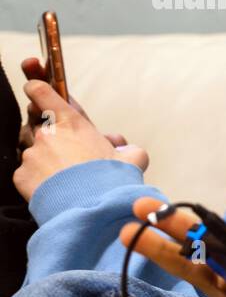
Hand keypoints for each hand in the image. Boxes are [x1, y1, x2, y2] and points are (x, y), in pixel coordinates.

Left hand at [14, 80, 149, 200]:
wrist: (92, 207)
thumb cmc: (112, 180)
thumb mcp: (133, 159)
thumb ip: (130, 149)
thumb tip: (128, 149)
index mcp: (71, 123)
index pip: (41, 92)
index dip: (36, 89)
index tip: (34, 89)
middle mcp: (46, 134)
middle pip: (40, 129)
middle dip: (53, 141)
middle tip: (72, 158)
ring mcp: (32, 154)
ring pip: (35, 153)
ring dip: (47, 162)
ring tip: (66, 180)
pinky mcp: (21, 175)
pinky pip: (27, 174)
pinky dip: (38, 181)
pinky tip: (55, 190)